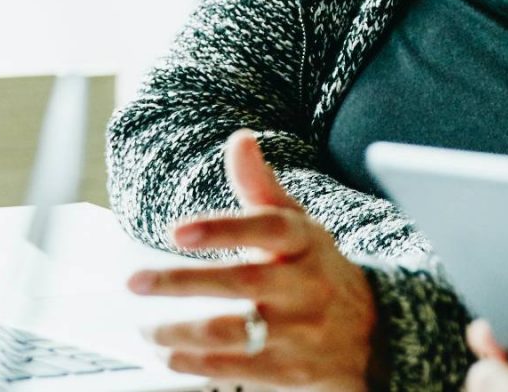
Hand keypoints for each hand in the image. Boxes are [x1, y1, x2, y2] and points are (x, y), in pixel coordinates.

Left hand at [126, 130, 377, 389]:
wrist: (372, 332)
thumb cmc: (317, 268)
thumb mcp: (298, 225)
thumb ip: (261, 185)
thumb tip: (239, 139)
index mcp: (306, 242)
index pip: (268, 228)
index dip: (223, 229)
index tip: (176, 231)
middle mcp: (306, 286)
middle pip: (242, 283)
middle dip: (182, 283)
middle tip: (135, 282)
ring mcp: (300, 332)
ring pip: (234, 333)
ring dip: (180, 332)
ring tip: (145, 327)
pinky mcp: (290, 371)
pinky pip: (237, 370)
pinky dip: (196, 364)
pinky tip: (167, 355)